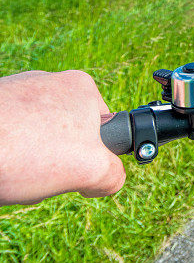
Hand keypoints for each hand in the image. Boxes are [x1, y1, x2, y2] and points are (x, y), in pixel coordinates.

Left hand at [0, 70, 125, 204]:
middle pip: (66, 135)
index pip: (102, 129)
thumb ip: (114, 174)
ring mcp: (15, 93)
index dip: (91, 157)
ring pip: (33, 140)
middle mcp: (49, 83)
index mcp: (82, 88)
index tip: (73, 170)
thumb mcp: (92, 170)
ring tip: (12, 172)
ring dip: (26, 163)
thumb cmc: (24, 151)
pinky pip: (8, 138)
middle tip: (40, 175)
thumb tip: (108, 179)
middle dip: (54, 162)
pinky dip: (5, 157)